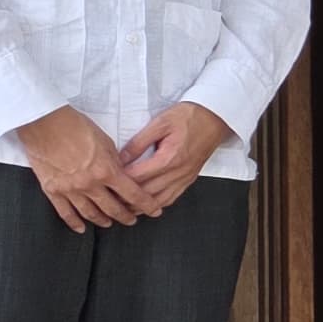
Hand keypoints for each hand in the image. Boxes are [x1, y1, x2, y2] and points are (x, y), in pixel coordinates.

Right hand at [13, 106, 145, 231]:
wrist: (45, 124)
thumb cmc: (76, 126)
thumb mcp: (105, 141)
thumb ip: (115, 161)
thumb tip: (121, 172)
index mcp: (106, 171)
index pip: (133, 194)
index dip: (147, 204)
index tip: (155, 210)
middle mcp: (90, 185)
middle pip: (113, 208)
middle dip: (126, 216)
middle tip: (132, 220)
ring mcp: (70, 190)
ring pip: (91, 213)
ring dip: (103, 220)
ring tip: (109, 223)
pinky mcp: (53, 190)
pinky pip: (65, 213)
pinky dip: (74, 223)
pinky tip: (81, 228)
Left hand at [117, 102, 234, 213]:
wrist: (216, 118)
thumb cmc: (190, 116)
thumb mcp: (160, 122)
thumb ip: (139, 142)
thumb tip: (121, 158)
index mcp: (169, 158)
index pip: (138, 176)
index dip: (120, 181)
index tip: (106, 181)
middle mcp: (178, 172)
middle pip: (147, 193)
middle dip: (126, 198)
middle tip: (109, 198)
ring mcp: (185, 177)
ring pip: (159, 200)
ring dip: (141, 206)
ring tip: (124, 206)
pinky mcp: (190, 178)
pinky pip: (171, 198)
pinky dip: (157, 203)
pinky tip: (147, 204)